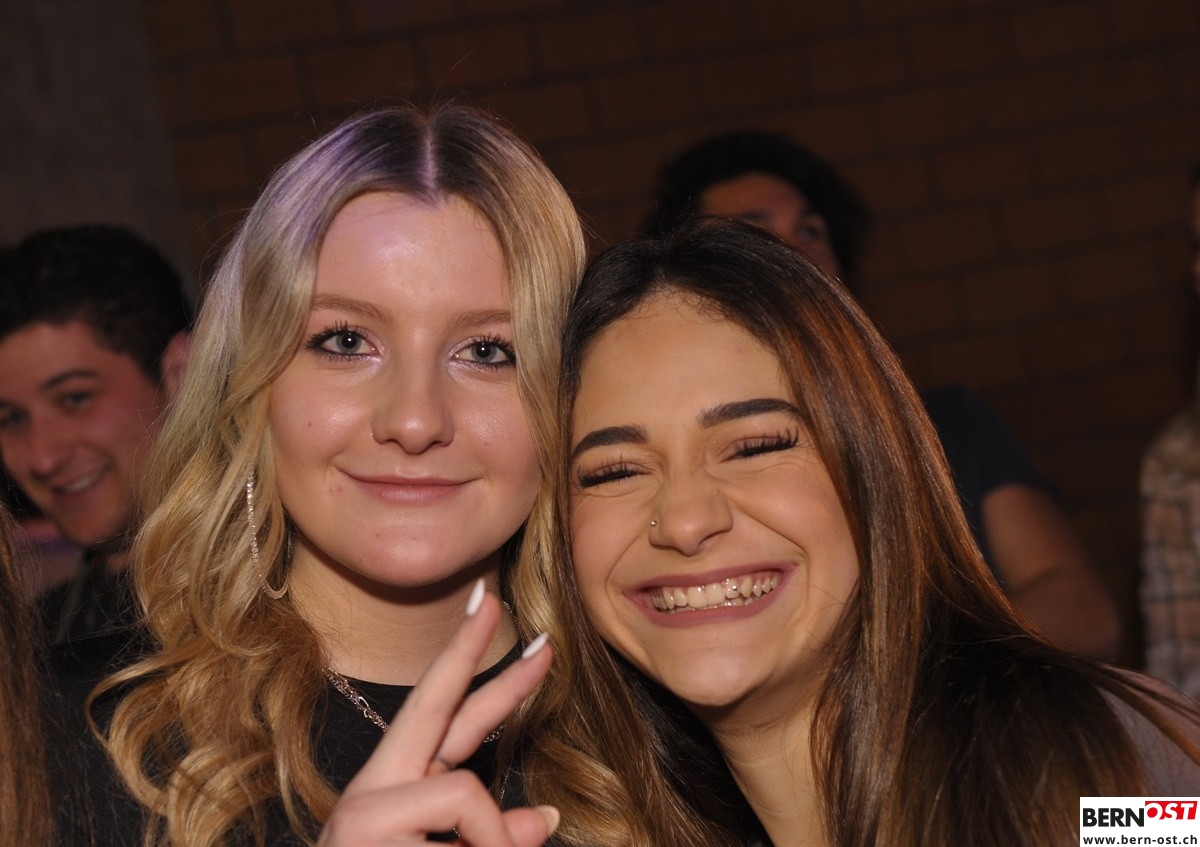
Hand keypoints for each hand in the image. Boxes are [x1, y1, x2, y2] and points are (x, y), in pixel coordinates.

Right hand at [317, 581, 555, 845]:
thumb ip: (493, 835)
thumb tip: (545, 817)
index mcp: (399, 791)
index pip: (446, 712)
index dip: (471, 657)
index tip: (493, 603)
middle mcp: (377, 788)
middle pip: (435, 700)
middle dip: (471, 646)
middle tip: (499, 595)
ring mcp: (366, 811)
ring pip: (464, 792)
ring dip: (490, 842)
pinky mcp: (368, 830)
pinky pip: (460, 839)